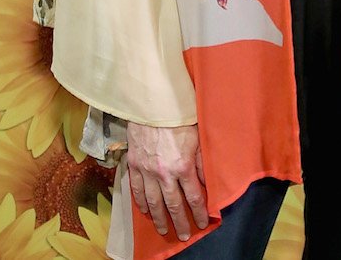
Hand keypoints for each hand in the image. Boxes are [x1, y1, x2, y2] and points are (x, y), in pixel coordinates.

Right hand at [126, 122, 208, 240]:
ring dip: (159, 218)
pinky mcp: (134, 163)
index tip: (204, 222)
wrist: (152, 104)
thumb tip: (206, 182)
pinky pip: (136, 188)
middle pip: (173, 204)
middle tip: (184, 236)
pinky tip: (145, 210)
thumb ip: (202, 162)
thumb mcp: (198, 138)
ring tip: (164, 229)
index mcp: (183, 166)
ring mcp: (146, 170)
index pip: (193, 197)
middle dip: (180, 222)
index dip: (200, 212)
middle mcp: (164, 173)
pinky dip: (141, 202)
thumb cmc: (179, 117)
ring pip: (153, 201)